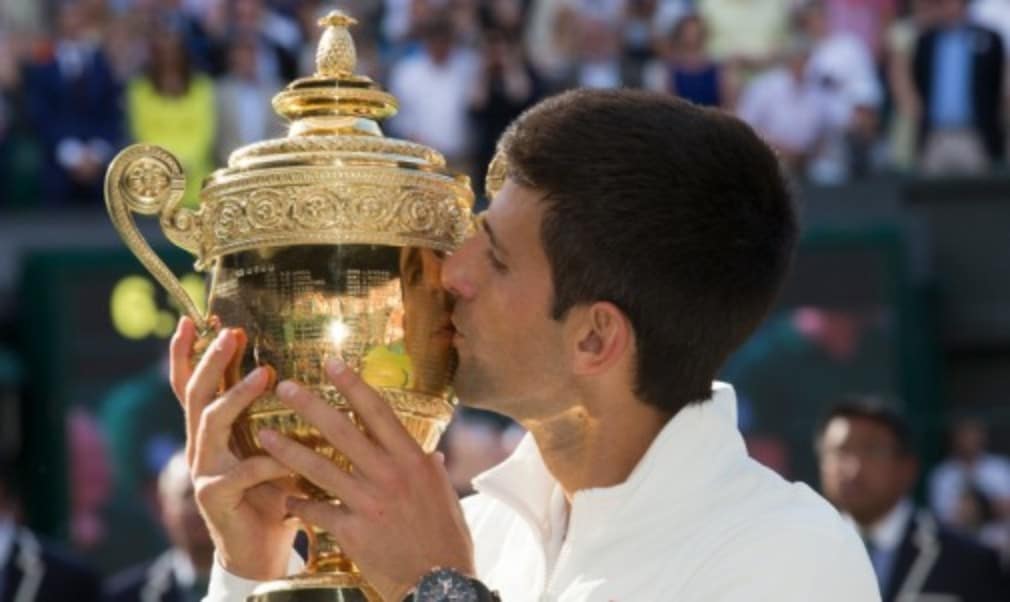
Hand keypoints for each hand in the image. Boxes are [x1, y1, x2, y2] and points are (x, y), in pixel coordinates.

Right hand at [170, 317, 298, 579]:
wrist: (263, 549)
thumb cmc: (274, 491)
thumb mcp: (271, 446)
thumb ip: (273, 416)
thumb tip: (296, 368)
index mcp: (211, 431)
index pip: (191, 385)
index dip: (188, 354)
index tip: (193, 320)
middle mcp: (200, 446)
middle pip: (196, 395)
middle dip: (211, 361)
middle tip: (231, 334)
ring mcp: (203, 471)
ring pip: (210, 423)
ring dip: (236, 396)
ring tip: (266, 374)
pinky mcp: (215, 497)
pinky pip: (240, 472)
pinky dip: (267, 460)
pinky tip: (287, 456)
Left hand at [261, 358, 473, 601]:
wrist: (440, 584)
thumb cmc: (446, 540)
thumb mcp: (445, 497)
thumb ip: (431, 471)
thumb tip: (431, 455)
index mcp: (413, 460)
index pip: (378, 412)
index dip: (353, 385)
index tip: (331, 363)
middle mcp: (389, 475)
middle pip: (342, 431)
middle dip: (310, 405)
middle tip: (284, 386)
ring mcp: (368, 503)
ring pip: (320, 467)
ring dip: (288, 450)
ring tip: (264, 435)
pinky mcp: (352, 531)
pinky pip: (317, 511)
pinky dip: (298, 505)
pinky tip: (284, 500)